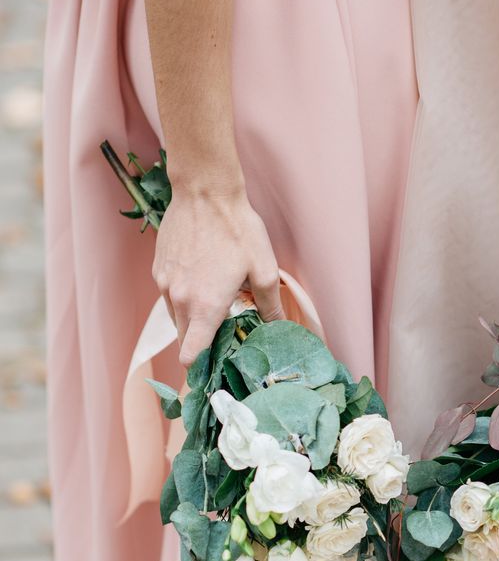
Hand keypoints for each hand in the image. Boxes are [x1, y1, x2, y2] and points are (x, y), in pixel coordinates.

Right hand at [153, 187, 282, 365]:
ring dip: (192, 319)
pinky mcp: (158, 269)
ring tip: (217, 306)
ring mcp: (164, 284)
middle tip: (226, 336)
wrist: (204, 192)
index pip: (191, 354)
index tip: (214, 368)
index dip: (201, 367)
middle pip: (184, 339)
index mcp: (204, 307)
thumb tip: (278, 328)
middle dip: (201, 343)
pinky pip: (169, 296)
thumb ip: (270, 305)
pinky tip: (203, 283)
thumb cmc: (238, 230)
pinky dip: (183, 299)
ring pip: (175, 317)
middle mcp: (178, 300)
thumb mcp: (264, 269)